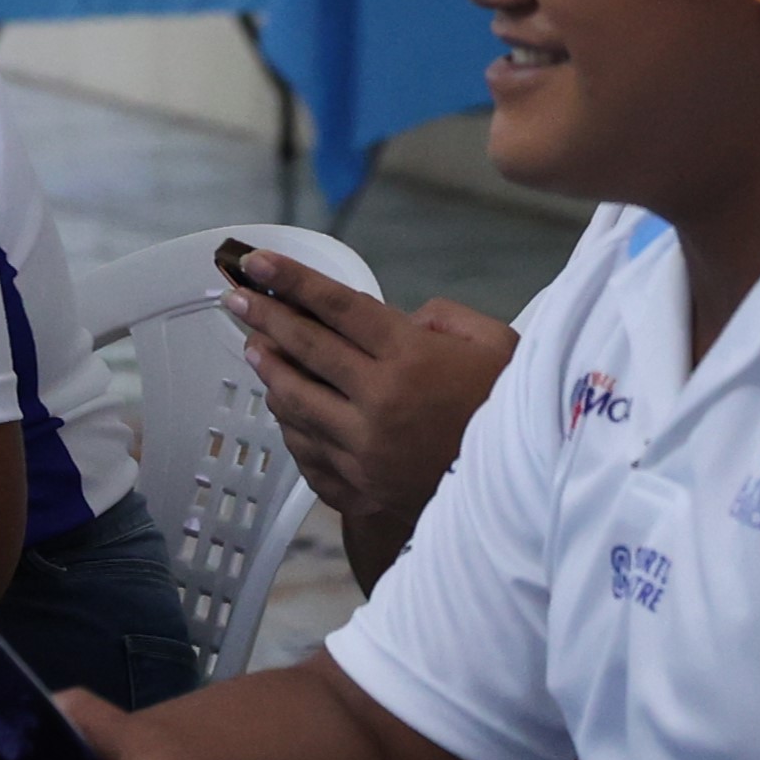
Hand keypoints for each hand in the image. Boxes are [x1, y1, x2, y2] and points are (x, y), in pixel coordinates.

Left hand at [224, 250, 513, 580]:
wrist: (525, 497)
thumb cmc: (513, 412)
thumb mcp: (497, 346)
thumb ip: (443, 319)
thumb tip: (398, 319)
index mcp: (412, 359)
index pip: (336, 307)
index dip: (291, 280)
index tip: (255, 261)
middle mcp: (379, 403)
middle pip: (305, 349)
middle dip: (263, 317)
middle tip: (235, 297)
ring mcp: (364, 450)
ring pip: (295, 402)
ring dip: (270, 371)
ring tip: (255, 347)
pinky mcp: (359, 487)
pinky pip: (306, 450)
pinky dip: (290, 424)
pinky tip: (283, 405)